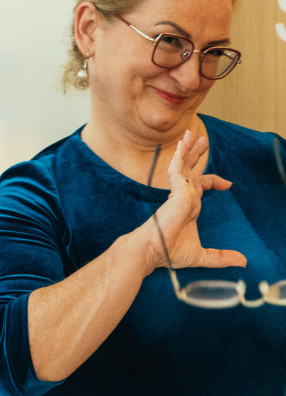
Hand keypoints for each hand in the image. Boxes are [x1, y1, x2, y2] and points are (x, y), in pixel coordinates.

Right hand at [143, 130, 246, 272]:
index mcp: (187, 206)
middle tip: (203, 140)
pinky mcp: (175, 192)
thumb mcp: (202, 255)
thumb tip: (243, 262)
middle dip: (196, 154)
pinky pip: (177, 170)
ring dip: (187, 149)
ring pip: (182, 165)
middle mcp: (182, 197)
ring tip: (192, 134)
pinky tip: (182, 145)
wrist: (152, 251)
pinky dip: (179, 157)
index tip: (228, 184)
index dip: (213, 181)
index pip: (199, 186)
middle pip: (189, 169)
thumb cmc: (168, 251)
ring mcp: (178, 193)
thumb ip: (221, 256)